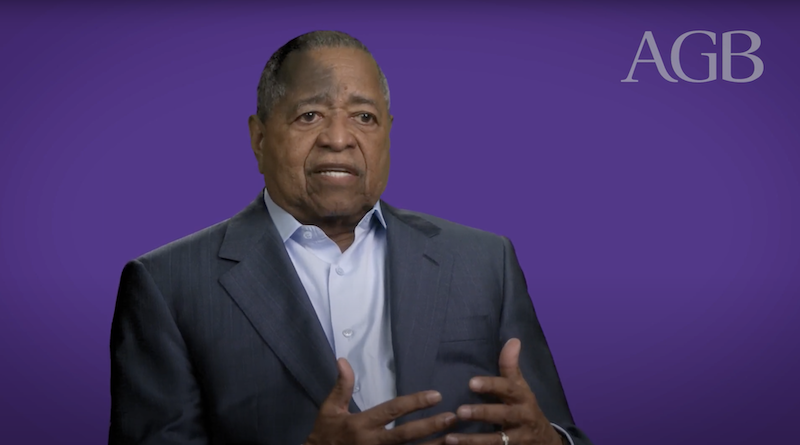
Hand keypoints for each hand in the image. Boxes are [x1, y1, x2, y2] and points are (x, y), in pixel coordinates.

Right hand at [305, 358, 457, 444]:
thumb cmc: (325, 435)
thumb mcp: (329, 410)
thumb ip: (341, 387)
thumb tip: (343, 360)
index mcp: (361, 425)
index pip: (392, 411)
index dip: (414, 403)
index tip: (436, 396)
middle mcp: (373, 442)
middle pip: (406, 435)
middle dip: (430, 426)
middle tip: (452, 417)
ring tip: (455, 439)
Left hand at [444, 339, 562, 444]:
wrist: (546, 441)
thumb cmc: (525, 408)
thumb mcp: (520, 387)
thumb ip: (511, 366)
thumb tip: (513, 340)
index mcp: (523, 397)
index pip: (508, 388)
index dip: (491, 385)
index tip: (471, 383)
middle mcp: (523, 417)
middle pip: (503, 415)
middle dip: (482, 413)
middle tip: (460, 411)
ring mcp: (519, 438)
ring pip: (496, 440)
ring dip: (472, 440)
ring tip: (450, 438)